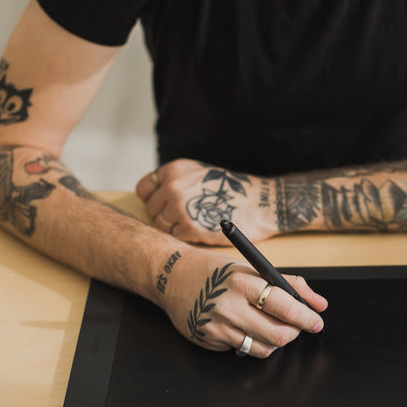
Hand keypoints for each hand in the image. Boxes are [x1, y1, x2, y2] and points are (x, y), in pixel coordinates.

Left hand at [135, 159, 275, 244]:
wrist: (262, 202)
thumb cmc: (233, 191)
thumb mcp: (199, 174)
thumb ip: (175, 181)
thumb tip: (152, 197)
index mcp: (174, 170)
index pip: (144, 189)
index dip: (153, 199)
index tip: (163, 205)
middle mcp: (173, 186)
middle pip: (151, 210)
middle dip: (164, 216)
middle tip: (185, 218)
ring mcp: (179, 207)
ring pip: (162, 225)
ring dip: (176, 227)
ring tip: (197, 222)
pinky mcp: (189, 227)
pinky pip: (175, 237)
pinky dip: (187, 237)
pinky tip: (203, 229)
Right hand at [157, 248, 326, 358]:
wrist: (171, 278)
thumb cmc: (214, 271)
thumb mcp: (250, 268)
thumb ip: (288, 283)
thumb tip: (319, 303)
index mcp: (242, 282)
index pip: (284, 305)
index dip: (305, 317)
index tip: (316, 321)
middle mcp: (229, 306)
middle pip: (276, 334)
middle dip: (292, 333)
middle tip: (294, 327)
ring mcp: (217, 326)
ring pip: (262, 348)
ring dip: (274, 341)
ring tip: (269, 326)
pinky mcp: (209, 340)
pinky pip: (242, 350)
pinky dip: (251, 341)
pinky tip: (242, 327)